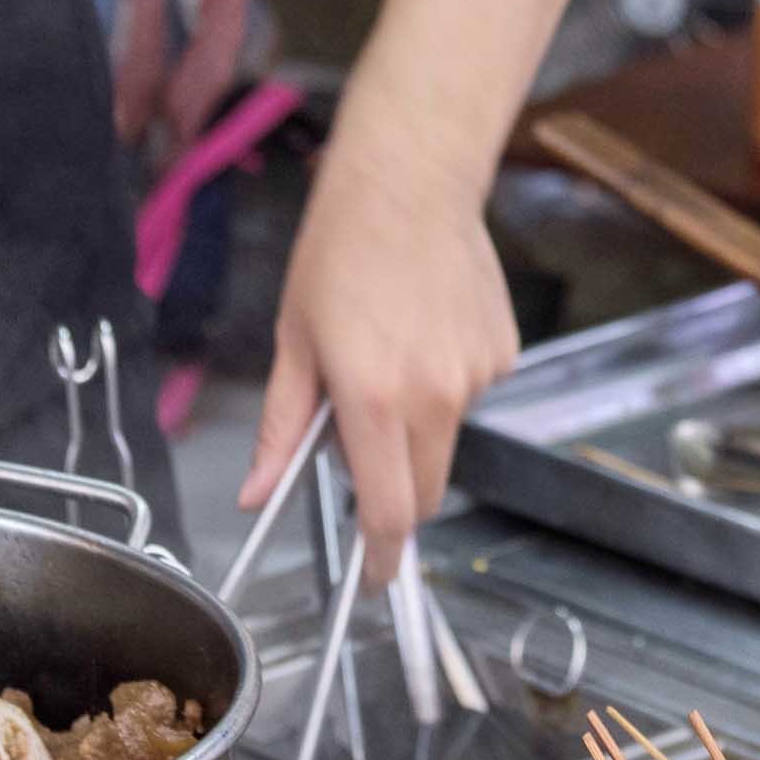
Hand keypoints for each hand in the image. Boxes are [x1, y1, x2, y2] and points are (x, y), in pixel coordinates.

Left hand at [246, 126, 518, 572]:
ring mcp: (477, 375)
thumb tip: (255, 496)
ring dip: (417, 428)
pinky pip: (470, 395)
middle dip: (396, 497)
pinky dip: (445, 385)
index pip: (389, 510)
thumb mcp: (293, 344)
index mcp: (373, 398)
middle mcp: (436, 395)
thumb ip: (282, 431)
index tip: (372, 578)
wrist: (409, 182)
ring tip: (389, 355)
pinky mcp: (504, 352)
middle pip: (426, 491)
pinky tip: (424, 331)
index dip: (381, 558)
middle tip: (362, 457)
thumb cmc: (338, 254)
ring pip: (447, 439)